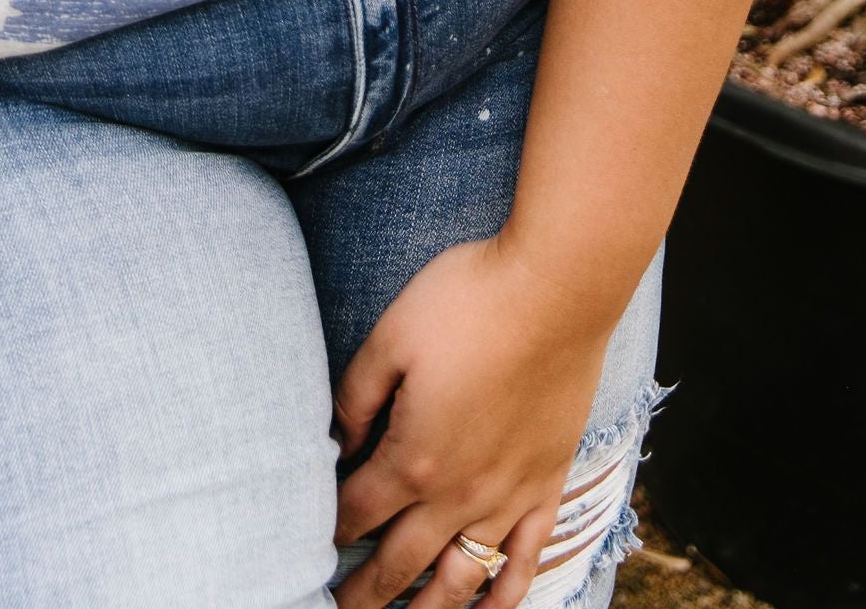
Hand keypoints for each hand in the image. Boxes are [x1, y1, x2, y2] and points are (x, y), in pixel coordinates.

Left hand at [332, 238, 613, 606]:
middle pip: (398, 564)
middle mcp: (458, 493)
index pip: (356, 513)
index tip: (308, 541)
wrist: (557, 287)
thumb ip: (355, 395)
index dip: (329, 529)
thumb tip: (337, 443)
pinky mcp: (547, 484)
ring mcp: (507, 496)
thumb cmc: (468, 301)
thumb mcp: (391, 335)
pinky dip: (503, 598)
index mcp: (412, 457)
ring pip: (459, 580)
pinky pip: (525, 562)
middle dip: (361, 594)